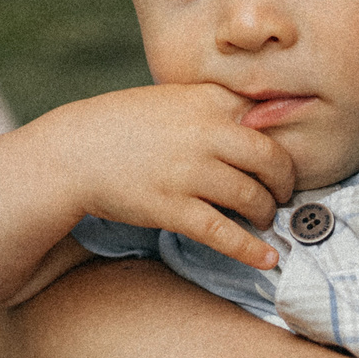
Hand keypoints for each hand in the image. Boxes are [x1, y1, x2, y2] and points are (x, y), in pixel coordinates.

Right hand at [39, 83, 295, 268]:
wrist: (73, 153)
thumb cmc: (120, 125)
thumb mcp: (169, 99)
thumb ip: (209, 107)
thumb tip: (255, 124)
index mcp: (205, 100)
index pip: (266, 115)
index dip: (284, 138)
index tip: (285, 155)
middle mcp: (203, 133)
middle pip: (271, 159)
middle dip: (284, 181)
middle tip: (283, 192)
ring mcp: (189, 172)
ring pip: (252, 197)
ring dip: (267, 212)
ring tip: (265, 218)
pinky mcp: (173, 208)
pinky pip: (224, 233)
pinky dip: (251, 249)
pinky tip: (267, 258)